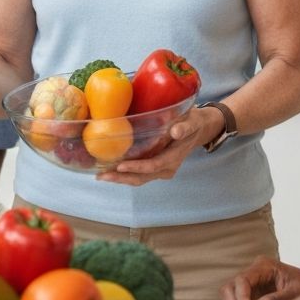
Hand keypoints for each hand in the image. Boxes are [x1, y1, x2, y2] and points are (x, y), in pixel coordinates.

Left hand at [98, 106, 222, 185]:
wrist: (198, 129)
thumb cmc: (193, 122)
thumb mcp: (192, 121)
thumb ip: (184, 127)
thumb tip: (175, 132)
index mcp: (174, 158)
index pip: (153, 165)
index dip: (136, 167)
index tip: (121, 165)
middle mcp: (167, 168)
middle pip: (142, 177)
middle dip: (121, 178)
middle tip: (101, 176)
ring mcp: (161, 169)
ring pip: (139, 178)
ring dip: (120, 178)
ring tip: (101, 176)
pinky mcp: (156, 167)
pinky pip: (139, 174)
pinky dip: (124, 174)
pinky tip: (110, 170)